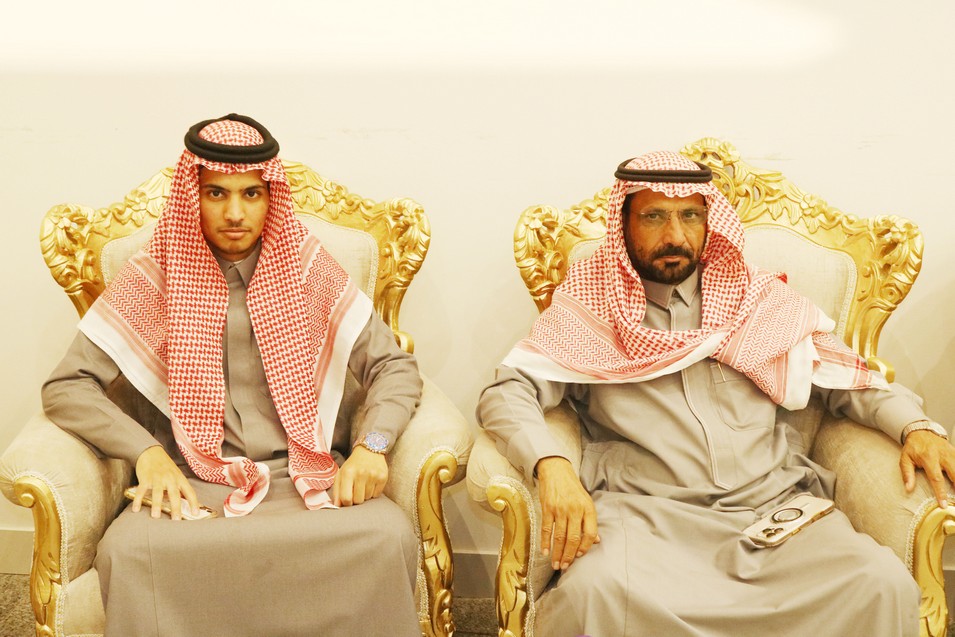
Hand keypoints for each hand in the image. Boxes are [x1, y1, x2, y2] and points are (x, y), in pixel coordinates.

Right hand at [132, 446, 198, 519]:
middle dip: (176, 507)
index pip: (189, 492)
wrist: (151, 452)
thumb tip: (183, 505)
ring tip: (155, 516)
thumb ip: (178, 488)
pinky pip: (142, 490)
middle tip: (176, 520)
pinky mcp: (145, 478)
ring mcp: (157, 478)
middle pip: (174, 494)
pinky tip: (136, 509)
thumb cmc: (165, 466)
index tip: (195, 514)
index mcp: (180, 478)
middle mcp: (170, 478)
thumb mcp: (176, 475)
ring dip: (156, 505)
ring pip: (158, 492)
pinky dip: (138, 500)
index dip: (193, 503)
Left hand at [333, 445, 387, 506]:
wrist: (369, 451)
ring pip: (368, 498)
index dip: (346, 503)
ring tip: (364, 484)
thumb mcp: (341, 474)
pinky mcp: (383, 477)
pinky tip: (371, 483)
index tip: (347, 499)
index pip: (346, 498)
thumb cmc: (353, 465)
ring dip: (365, 494)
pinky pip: (376, 495)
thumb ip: (337, 490)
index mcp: (348, 473)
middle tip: (356, 489)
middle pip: (358, 500)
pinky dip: (373, 492)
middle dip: (356, 498)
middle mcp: (361, 474)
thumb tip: (338, 506)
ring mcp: (373, 475)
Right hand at [536, 456, 598, 570]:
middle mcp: (575, 510)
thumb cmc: (573, 489)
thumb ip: (590, 521)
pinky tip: (545, 552)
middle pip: (573, 538)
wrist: (557, 471)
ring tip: (555, 564)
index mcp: (588, 509)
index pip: (590, 533)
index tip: (579, 556)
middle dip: (568, 556)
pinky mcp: (547, 508)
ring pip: (559, 537)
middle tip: (564, 567)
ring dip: (557, 553)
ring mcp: (560, 509)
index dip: (585, 547)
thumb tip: (596, 541)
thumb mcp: (586, 502)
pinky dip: (545, 542)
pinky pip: (546, 529)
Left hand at [900, 430, 954, 506]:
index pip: (936, 478)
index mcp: (929, 457)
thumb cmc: (913, 447)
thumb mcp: (905, 459)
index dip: (941, 492)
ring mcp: (951, 453)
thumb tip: (908, 489)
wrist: (921, 432)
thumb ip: (907, 474)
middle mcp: (943, 455)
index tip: (944, 504)